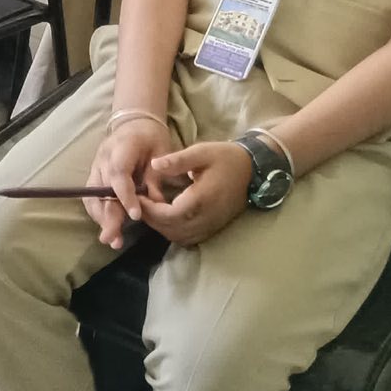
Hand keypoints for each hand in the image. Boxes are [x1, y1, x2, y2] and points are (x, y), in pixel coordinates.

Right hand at [85, 117, 171, 247]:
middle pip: (100, 189)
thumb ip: (157, 177)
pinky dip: (98, 213)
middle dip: (108, 216)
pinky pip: (91, 197)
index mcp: (122, 147)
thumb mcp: (162, 152)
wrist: (136, 123)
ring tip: (111, 239)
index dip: (125, 195)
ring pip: (91, 195)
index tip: (135, 216)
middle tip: (114, 239)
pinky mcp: (94, 175)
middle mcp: (103, 157)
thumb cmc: (151, 138)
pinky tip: (107, 227)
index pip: (119, 173)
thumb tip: (157, 204)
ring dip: (101, 218)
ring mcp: (96, 166)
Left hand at [138, 140, 252, 245]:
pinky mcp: (213, 228)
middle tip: (138, 203)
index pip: (169, 215)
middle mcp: (206, 218)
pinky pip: (189, 238)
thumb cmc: (226, 158)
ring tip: (149, 209)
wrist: (252, 171)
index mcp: (201, 200)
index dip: (150, 210)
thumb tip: (153, 165)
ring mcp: (211, 226)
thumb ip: (177, 160)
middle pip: (171, 229)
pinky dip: (173, 231)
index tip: (137, 196)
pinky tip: (166, 216)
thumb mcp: (201, 152)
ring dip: (161, 227)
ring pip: (179, 237)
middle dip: (151, 219)